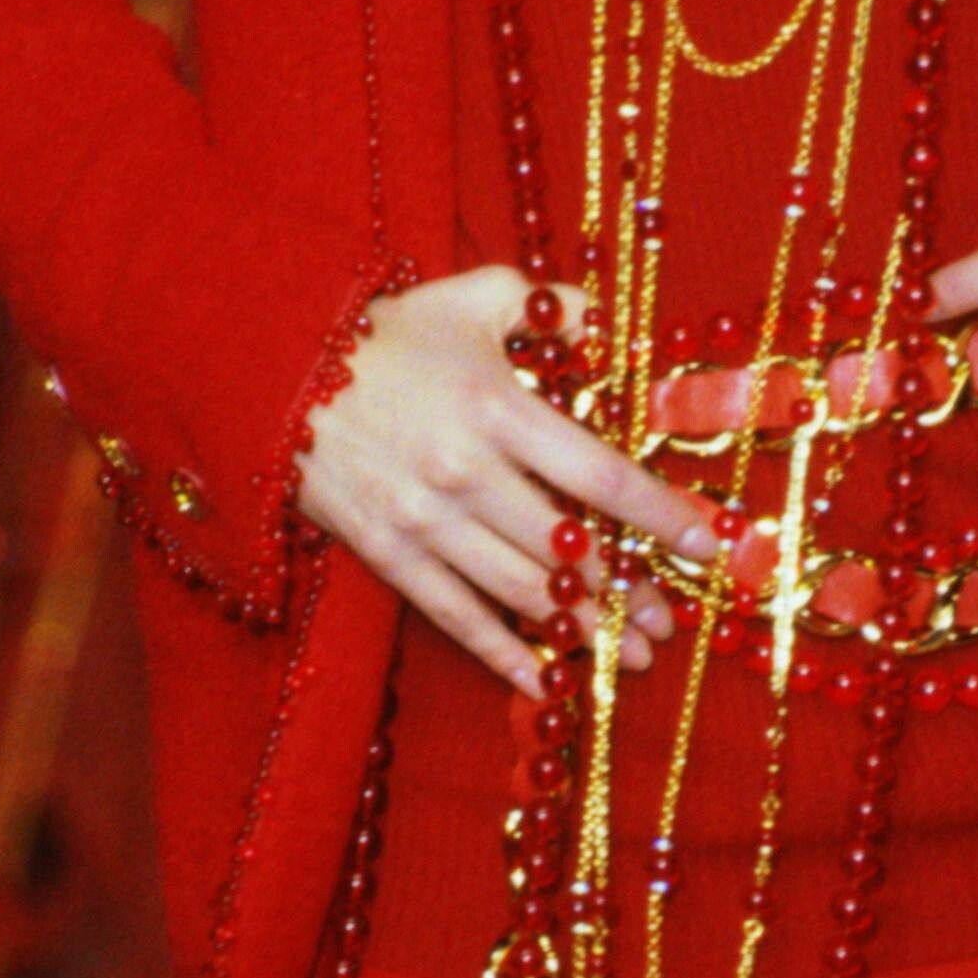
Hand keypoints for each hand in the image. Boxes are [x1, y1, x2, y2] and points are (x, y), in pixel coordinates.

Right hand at [298, 266, 718, 691]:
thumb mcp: (475, 295)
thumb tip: (612, 327)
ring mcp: (424, 522)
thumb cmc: (387, 331)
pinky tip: (548, 682)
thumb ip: (552, 305)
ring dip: (584, 631)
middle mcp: (465, 474)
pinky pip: (456, 618)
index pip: (598, 475)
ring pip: (522, 594)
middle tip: (672, 617)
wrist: (270, 366)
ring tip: (633, 654)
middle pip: (567, 551)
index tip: (707, 542)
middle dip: (629, 592)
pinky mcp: (388, 554)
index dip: (659, 513)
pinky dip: (505, 657)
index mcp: (497, 408)